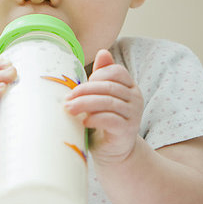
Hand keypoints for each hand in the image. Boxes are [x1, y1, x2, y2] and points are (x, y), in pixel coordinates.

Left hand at [64, 49, 142, 163]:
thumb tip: (102, 51)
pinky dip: (95, 118)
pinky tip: (84, 121)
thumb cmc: (104, 121)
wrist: (113, 152)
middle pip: (109, 87)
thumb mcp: (101, 97)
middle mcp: (135, 98)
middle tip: (67, 98)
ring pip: (108, 102)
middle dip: (84, 91)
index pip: (116, 71)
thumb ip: (101, 77)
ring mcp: (133, 114)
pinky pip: (111, 120)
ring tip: (69, 109)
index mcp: (129, 86)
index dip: (96, 76)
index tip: (77, 87)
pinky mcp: (127, 131)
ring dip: (85, 104)